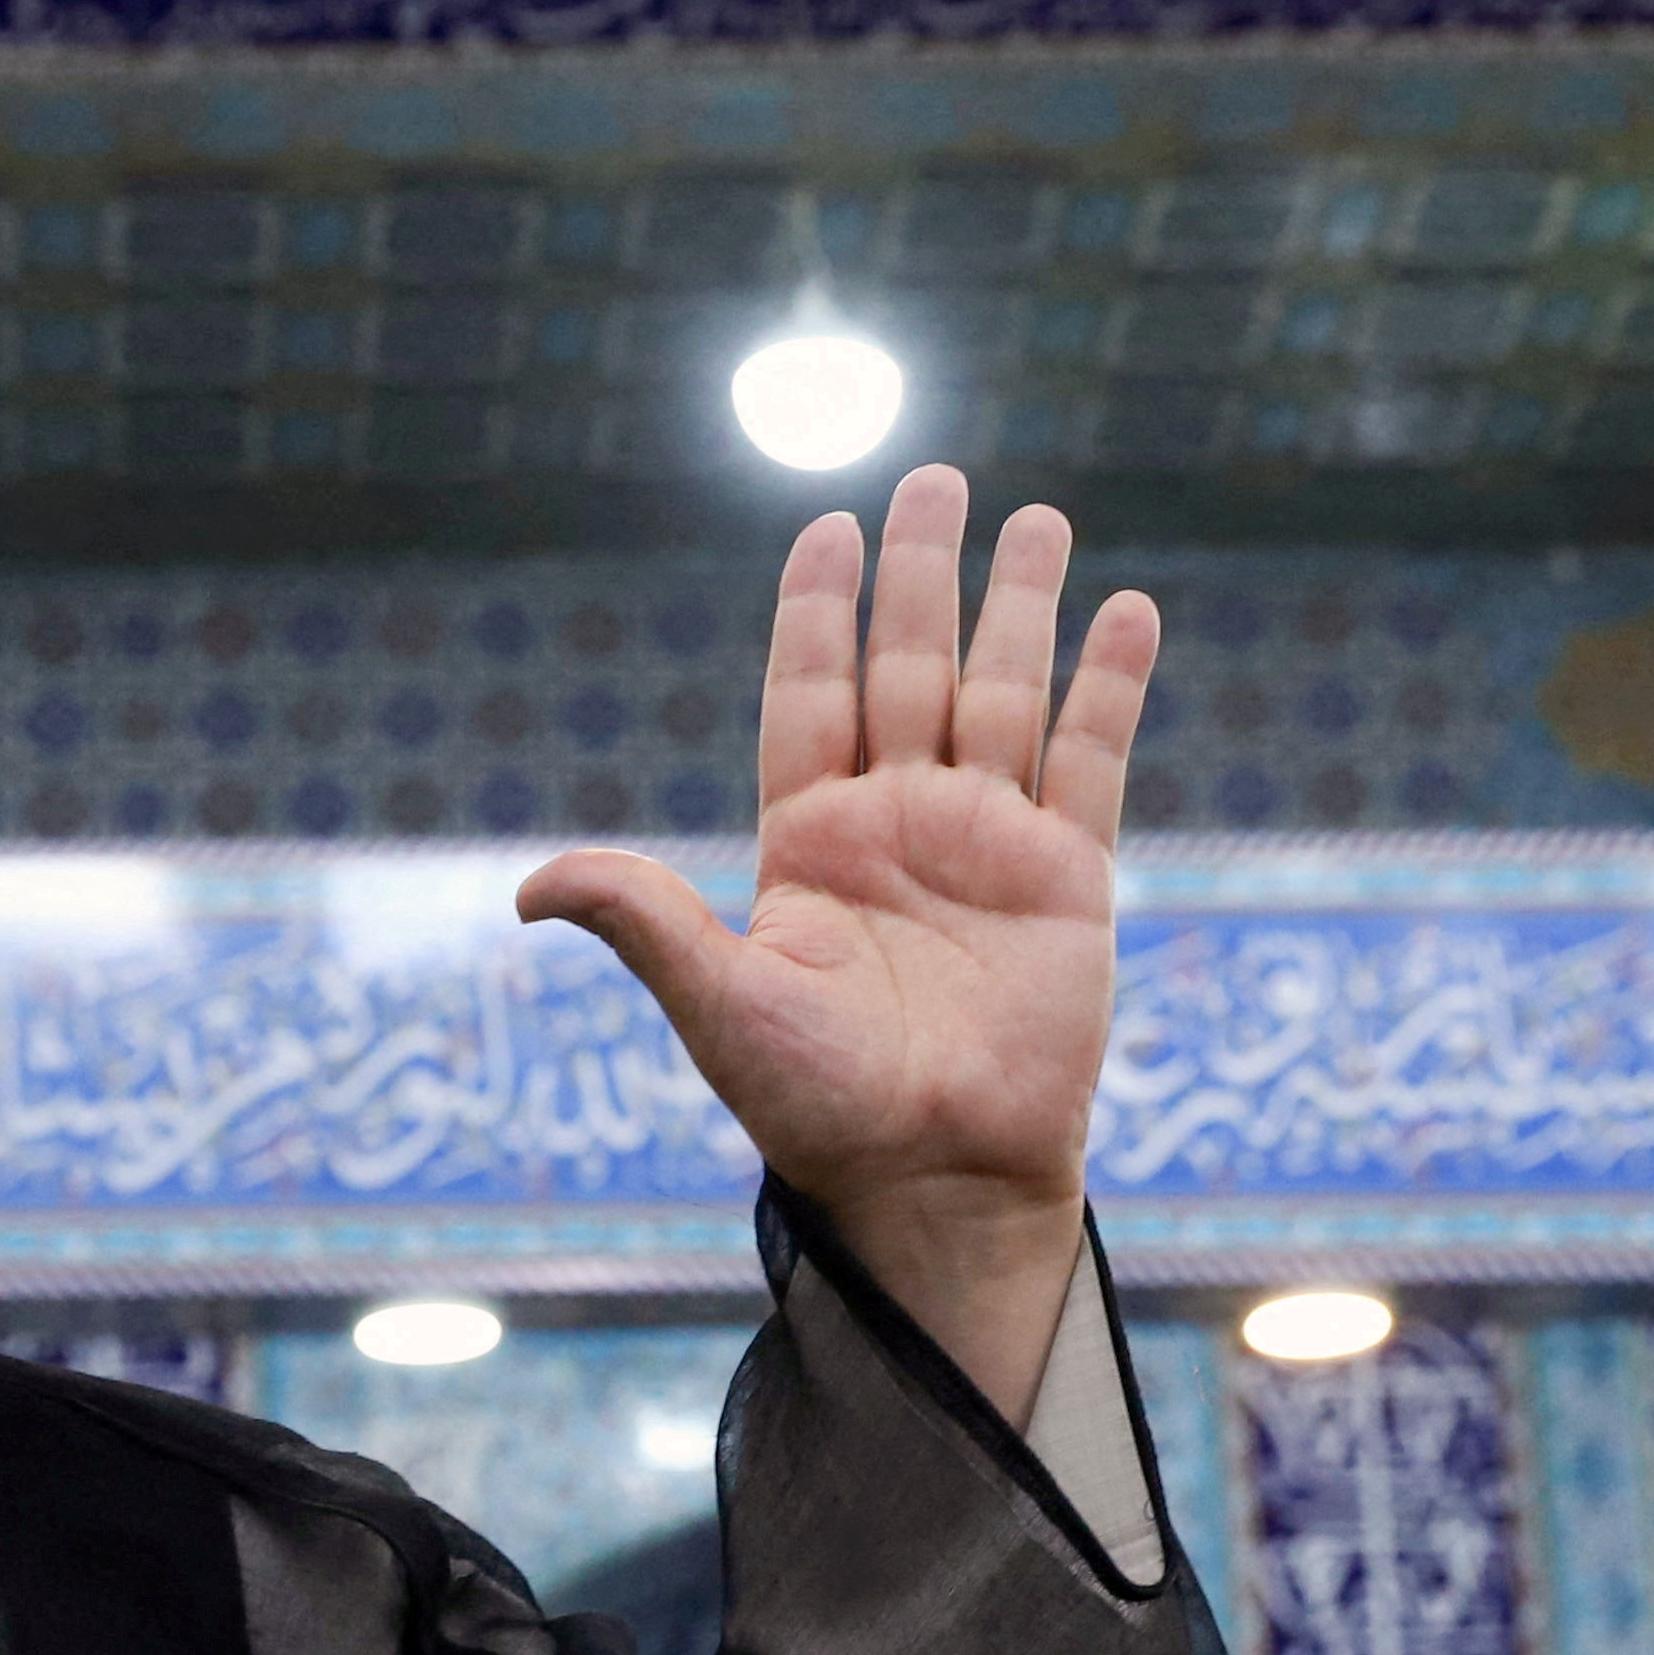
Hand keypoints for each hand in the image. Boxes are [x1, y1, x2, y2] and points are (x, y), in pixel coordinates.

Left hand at [516, 465, 1156, 1416]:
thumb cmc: (818, 1104)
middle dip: (920, 575)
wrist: (933, 1177)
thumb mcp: (719, 1002)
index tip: (828, 523)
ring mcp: (987, 843)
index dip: (817, 610)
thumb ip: (644, 921)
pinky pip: (1091, 762)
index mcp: (809, 841)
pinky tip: (1124, 612)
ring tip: (1037, 517)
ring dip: (1021, 606)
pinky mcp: (1069, 879)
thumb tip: (529, 888)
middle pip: (909, 667)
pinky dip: (1108, 687)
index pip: (809, 693)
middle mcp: (897, 824)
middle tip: (932, 477)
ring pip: (1005, 693)